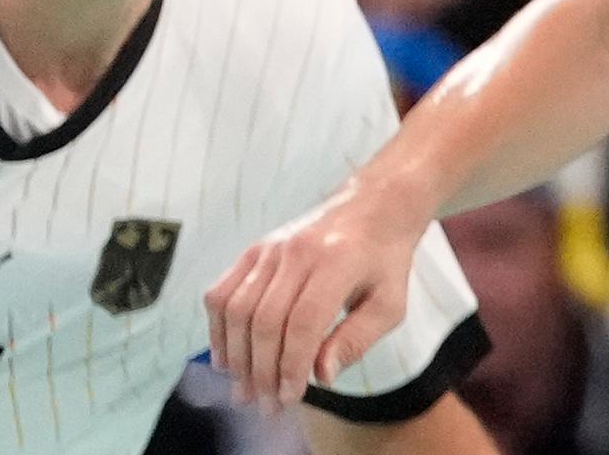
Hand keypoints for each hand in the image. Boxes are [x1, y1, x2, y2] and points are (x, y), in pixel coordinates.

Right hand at [204, 186, 420, 406]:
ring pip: (238, 309)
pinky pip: (222, 292)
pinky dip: (218, 328)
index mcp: (338, 261)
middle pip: (266, 320)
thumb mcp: (390, 302)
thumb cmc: (384, 260)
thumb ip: (358, 339)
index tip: (289, 397)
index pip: (303, 323)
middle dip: (262, 370)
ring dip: (236, 356)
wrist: (374, 206)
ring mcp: (271, 248)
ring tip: (244, 388)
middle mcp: (299, 251)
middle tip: (264, 403)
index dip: (291, 365)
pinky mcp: (254, 249)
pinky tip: (225, 357)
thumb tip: (321, 375)